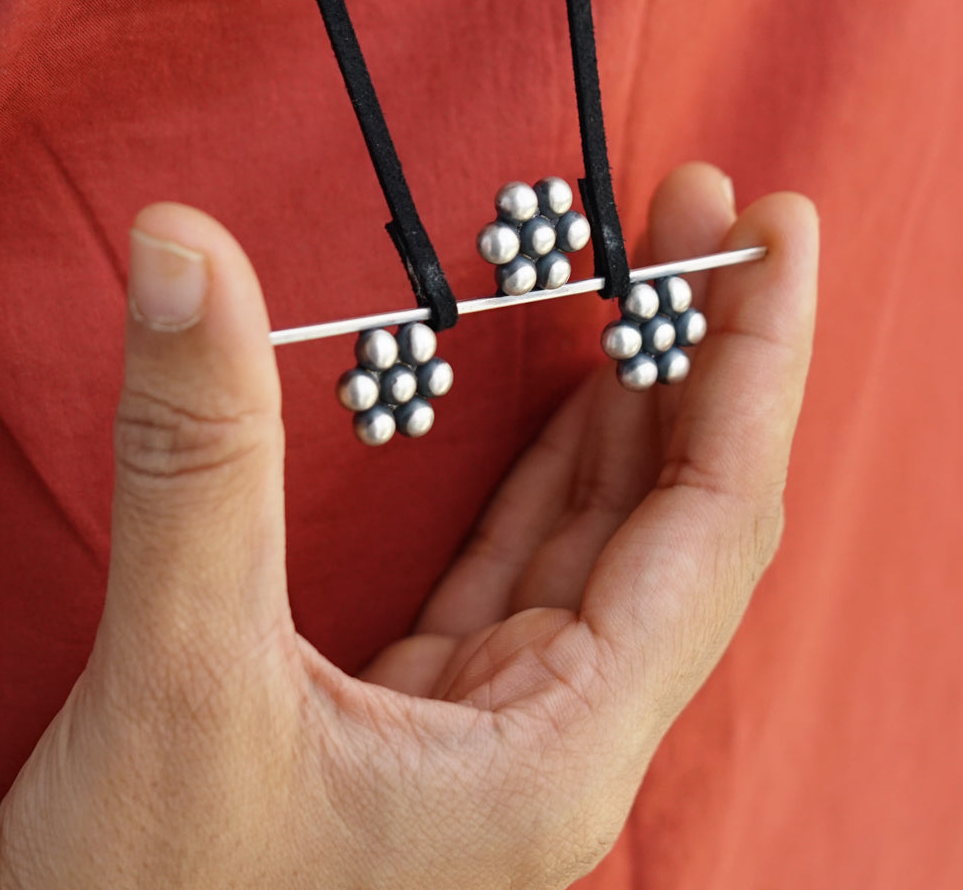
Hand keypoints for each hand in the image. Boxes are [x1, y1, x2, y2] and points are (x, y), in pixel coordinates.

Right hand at [0, 162, 816, 889]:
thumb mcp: (181, 674)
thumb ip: (200, 459)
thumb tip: (182, 254)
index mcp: (559, 747)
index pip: (717, 520)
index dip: (758, 362)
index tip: (780, 232)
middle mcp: (559, 737)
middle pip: (683, 517)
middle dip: (702, 352)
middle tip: (703, 214)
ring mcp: (504, 727)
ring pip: (613, 539)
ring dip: (636, 403)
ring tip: (653, 280)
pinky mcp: (440, 713)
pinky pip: (536, 567)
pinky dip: (561, 472)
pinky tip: (582, 405)